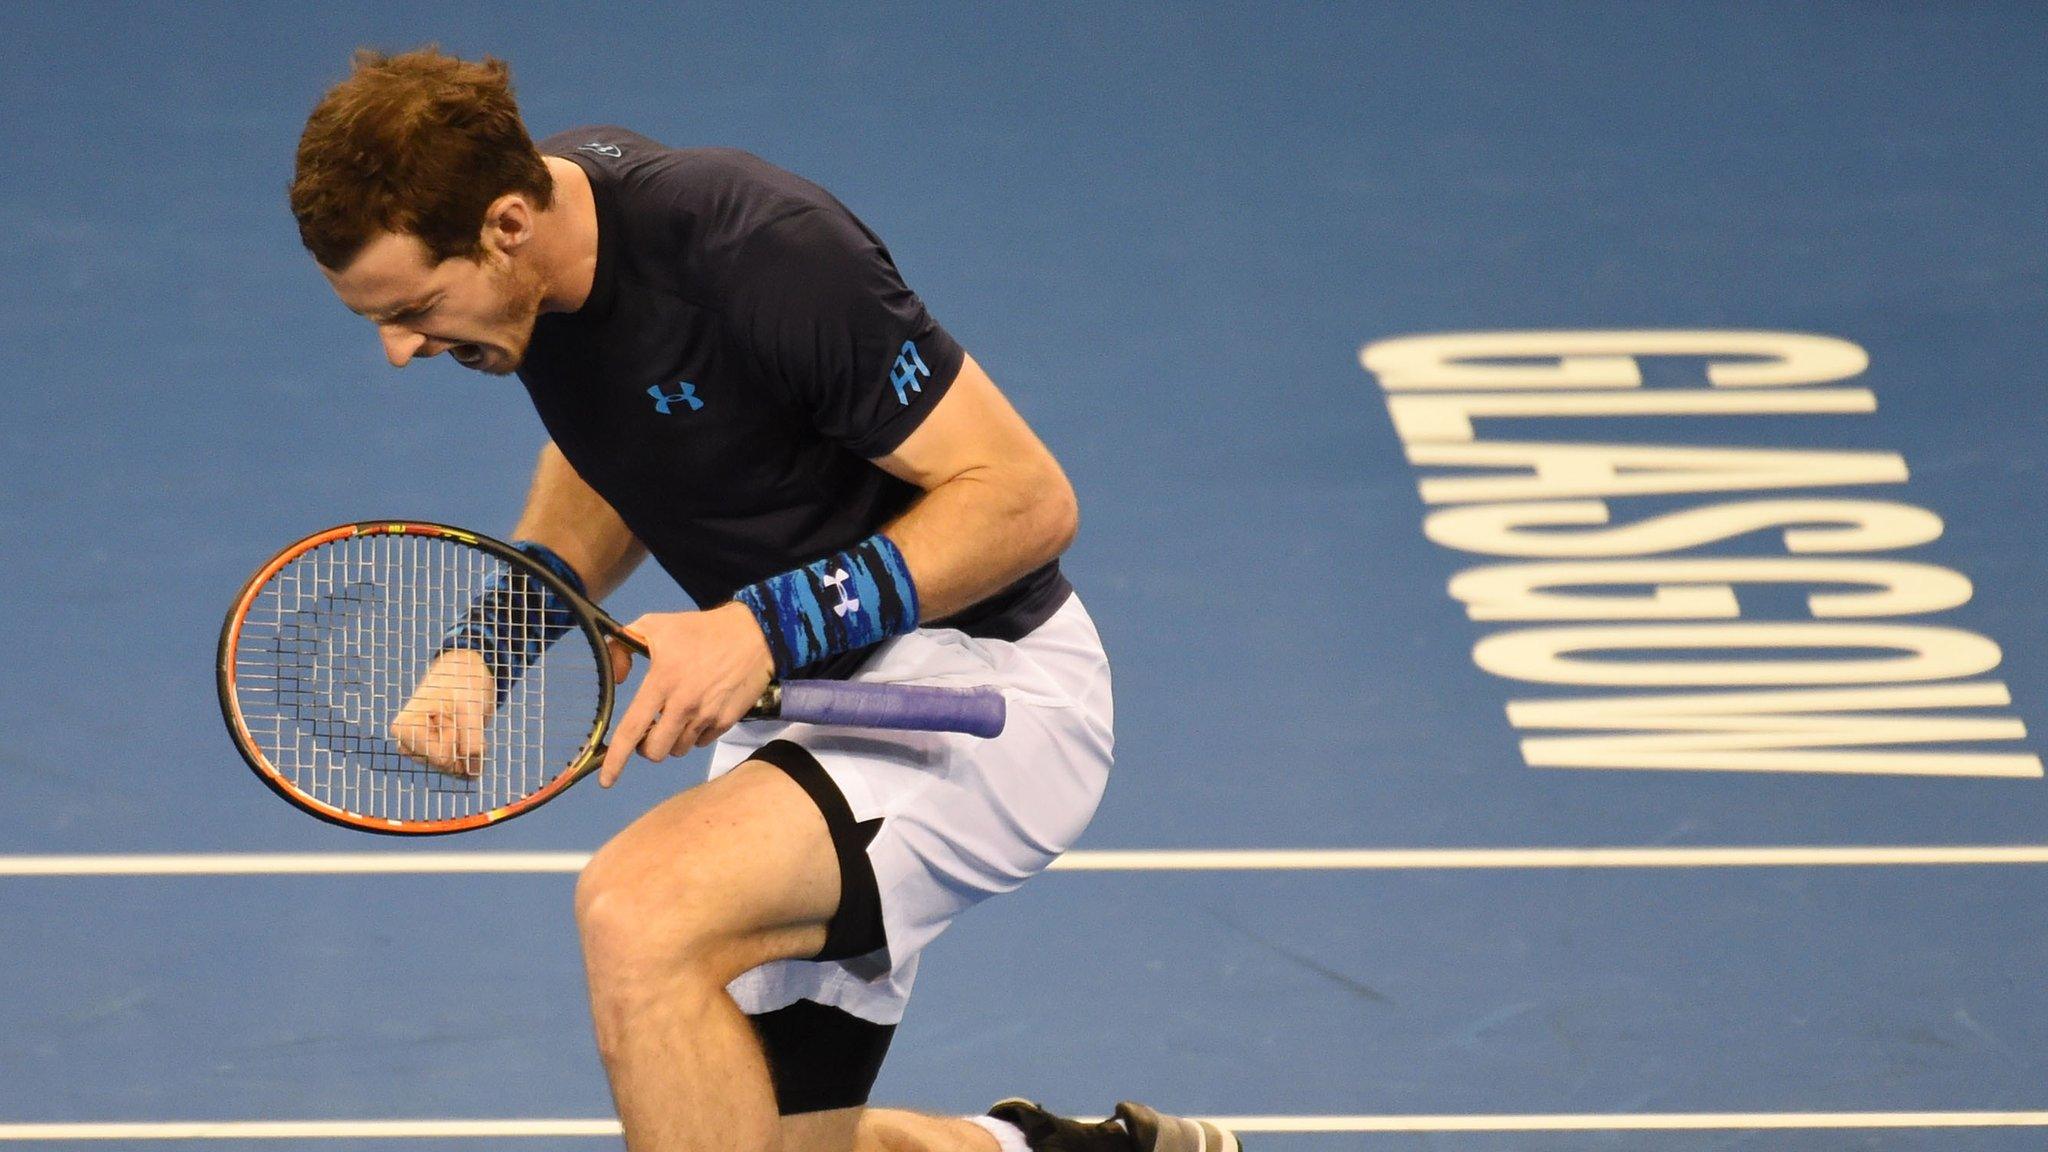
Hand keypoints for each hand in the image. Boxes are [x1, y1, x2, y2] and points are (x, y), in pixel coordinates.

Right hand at [390, 648, 494, 776]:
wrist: (466, 674)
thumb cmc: (462, 683)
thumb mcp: (471, 706)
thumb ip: (472, 739)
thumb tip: (472, 776)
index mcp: (404, 729)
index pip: (442, 757)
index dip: (457, 736)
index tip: (448, 712)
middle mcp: (408, 745)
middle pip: (448, 765)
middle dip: (463, 743)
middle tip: (458, 715)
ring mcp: (423, 754)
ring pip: (457, 769)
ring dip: (469, 747)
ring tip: (460, 721)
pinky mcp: (438, 758)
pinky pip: (464, 771)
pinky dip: (474, 755)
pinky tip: (468, 734)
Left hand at [599, 601, 773, 786]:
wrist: (754, 634)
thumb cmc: (700, 630)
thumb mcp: (654, 624)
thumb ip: (622, 646)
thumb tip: (616, 677)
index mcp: (662, 681)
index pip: (632, 729)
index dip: (615, 759)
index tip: (606, 780)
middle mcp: (684, 705)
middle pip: (655, 751)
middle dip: (646, 746)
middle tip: (650, 729)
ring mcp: (707, 715)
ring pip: (678, 749)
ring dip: (671, 740)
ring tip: (676, 717)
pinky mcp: (726, 721)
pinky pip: (701, 743)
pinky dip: (693, 735)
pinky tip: (697, 713)